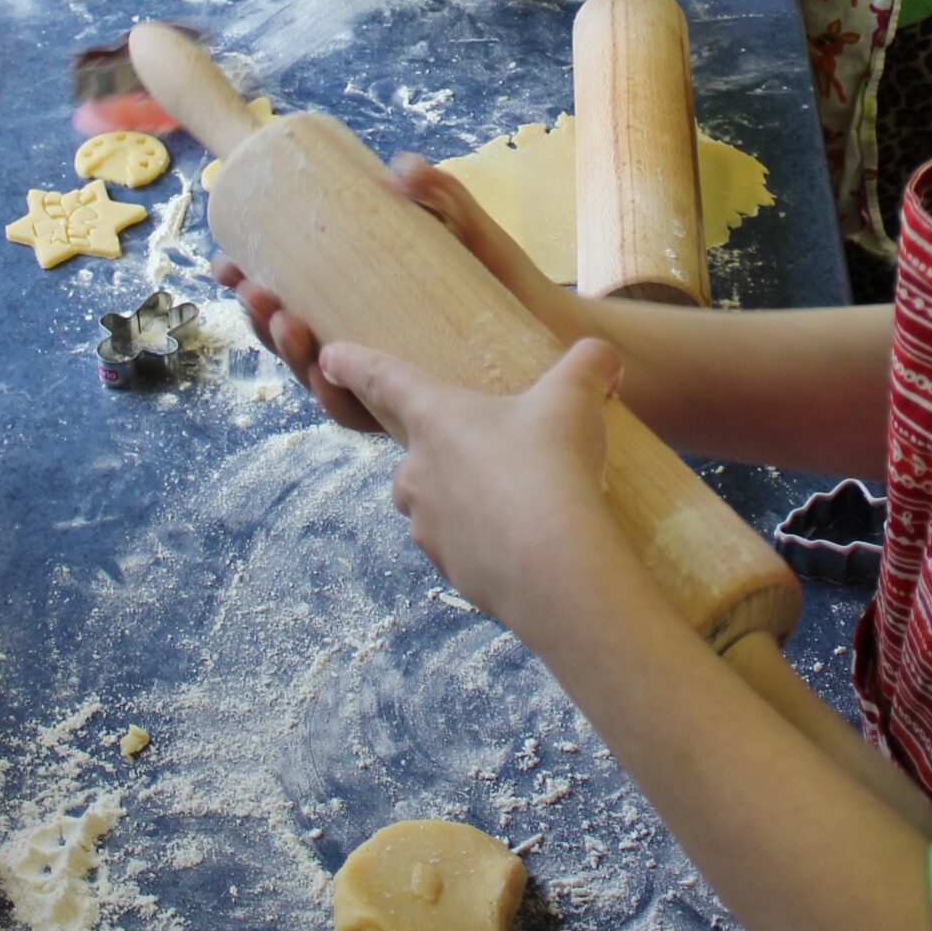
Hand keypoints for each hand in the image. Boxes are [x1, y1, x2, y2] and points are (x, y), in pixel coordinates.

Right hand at [212, 157, 586, 429]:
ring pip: (321, 381)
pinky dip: (340, 394)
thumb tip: (400, 164)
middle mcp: (369, 356)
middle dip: (262, 323)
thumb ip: (442, 199)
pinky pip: (365, 413)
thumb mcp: (471, 236)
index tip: (226, 259)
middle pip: (295, 347)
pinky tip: (328, 371)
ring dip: (292, 356)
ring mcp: (389, 388)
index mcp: (366, 316)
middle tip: (252, 290)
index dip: (253, 289)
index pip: (295, 306)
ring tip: (286, 321)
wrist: (562, 340)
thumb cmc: (509, 289)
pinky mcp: (416, 415)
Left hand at [318, 334, 624, 627]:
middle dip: (448, 451)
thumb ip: (589, 365)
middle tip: (502, 449)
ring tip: (522, 497)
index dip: (354, 364)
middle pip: (416, 454)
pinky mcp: (452, 571)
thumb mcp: (577, 397)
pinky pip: (462, 547)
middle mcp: (417, 473)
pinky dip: (486, 541)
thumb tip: (604, 360)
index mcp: (435, 419)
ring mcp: (429, 527)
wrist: (554, 567)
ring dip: (467, 498)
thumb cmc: (553, 467)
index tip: (327, 358)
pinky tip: (527, 538)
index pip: (382, 380)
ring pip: (436, 504)